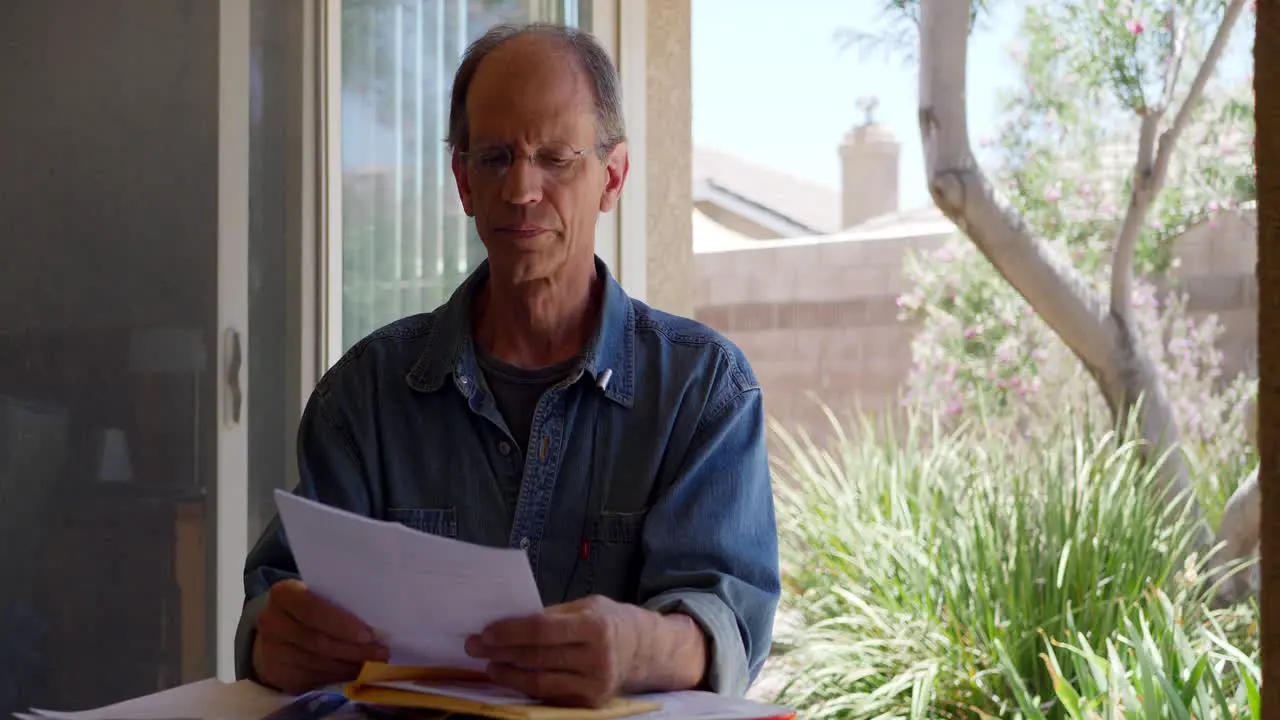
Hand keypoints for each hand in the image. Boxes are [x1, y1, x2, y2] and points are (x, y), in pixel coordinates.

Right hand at [252, 579, 388, 693]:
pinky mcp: (277, 674)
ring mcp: (271, 651)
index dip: (342, 625)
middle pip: (318, 641)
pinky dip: (338, 676)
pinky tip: (355, 672)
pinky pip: (313, 678)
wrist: (276, 631)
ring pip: (318, 663)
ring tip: (374, 664)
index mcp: (283, 594)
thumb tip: (376, 624)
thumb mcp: (318, 596)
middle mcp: (271, 622)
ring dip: (350, 665)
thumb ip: (339, 604)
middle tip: (381, 653)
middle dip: (354, 649)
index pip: (313, 610)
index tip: (369, 635)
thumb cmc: (308, 608)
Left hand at [465, 595, 706, 706]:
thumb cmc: (614, 621)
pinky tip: (511, 676)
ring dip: (508, 673)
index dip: (509, 632)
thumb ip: (553, 614)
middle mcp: (596, 658)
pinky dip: (526, 687)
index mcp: (595, 626)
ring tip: (488, 663)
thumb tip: (511, 620)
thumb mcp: (588, 605)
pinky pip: (550, 694)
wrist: (649, 651)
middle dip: (500, 651)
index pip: (541, 630)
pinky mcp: (591, 703)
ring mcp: (594, 685)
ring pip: (539, 681)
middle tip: (474, 645)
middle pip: (536, 657)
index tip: (485, 631)